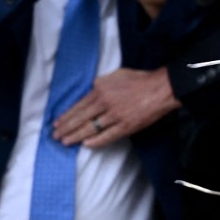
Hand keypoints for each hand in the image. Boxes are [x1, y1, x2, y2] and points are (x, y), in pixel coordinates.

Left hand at [53, 66, 179, 147]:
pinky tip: (85, 144)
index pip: (79, 105)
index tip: (58, 122)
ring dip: (75, 136)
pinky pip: (106, 136)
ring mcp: (115, 115)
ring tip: (66, 142)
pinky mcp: (125, 126)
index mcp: (102, 87)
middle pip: (80, 118)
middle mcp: (105, 101)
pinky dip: (94, 141)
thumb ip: (102, 84)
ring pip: (89, 128)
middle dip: (66, 128)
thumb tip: (91, 92)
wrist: (163, 88)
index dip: (67, 115)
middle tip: (56, 135)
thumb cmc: (142, 80)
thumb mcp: (118, 74)